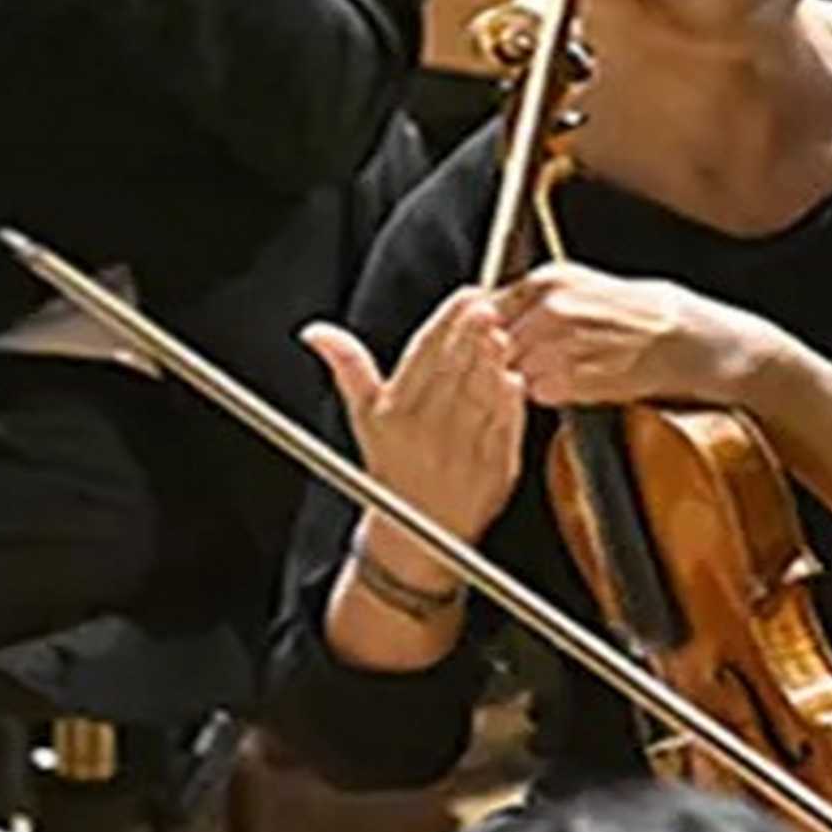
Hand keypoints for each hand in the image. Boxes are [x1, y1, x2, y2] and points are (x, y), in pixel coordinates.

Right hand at [303, 286, 525, 582]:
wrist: (415, 535)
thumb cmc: (391, 467)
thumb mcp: (364, 417)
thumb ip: (348, 367)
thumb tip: (316, 333)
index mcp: (394, 411)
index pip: (423, 355)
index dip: (447, 321)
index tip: (467, 296)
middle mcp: (424, 429)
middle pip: (452, 370)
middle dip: (471, 335)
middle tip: (489, 306)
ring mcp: (460, 449)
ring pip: (477, 396)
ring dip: (491, 364)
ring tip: (502, 335)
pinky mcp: (492, 468)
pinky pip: (502, 429)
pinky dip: (510, 404)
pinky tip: (515, 381)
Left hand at [495, 262, 792, 412]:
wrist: (693, 339)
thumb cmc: (647, 313)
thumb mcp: (588, 287)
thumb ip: (541, 299)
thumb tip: (495, 316)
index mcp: (551, 279)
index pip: (487, 308)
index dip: (488, 331)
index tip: (493, 344)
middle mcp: (552, 307)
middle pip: (495, 343)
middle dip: (502, 358)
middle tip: (525, 365)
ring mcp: (563, 345)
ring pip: (513, 370)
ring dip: (524, 378)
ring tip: (554, 375)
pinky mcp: (576, 379)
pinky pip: (540, 393)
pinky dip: (550, 394)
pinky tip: (573, 386)